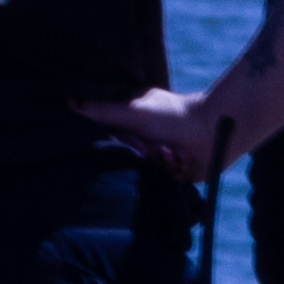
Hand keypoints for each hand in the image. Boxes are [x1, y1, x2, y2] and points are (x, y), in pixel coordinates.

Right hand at [70, 86, 226, 177]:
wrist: (214, 130)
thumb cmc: (173, 116)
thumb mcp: (134, 112)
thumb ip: (102, 111)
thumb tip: (69, 100)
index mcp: (130, 124)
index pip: (112, 143)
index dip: (126, 145)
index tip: (140, 141)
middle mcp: (141, 142)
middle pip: (128, 161)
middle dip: (146, 156)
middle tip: (162, 147)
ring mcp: (156, 160)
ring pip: (145, 174)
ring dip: (162, 165)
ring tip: (176, 152)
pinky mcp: (170, 175)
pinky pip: (162, 184)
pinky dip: (173, 174)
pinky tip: (183, 162)